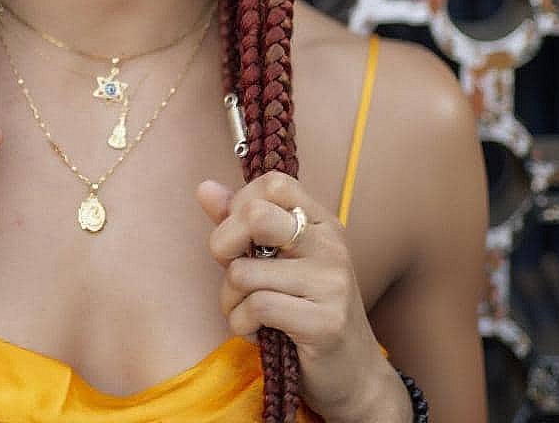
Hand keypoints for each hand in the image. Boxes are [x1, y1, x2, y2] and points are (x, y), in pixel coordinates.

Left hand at [197, 173, 405, 421]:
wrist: (354, 374)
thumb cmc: (306, 312)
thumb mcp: (275, 261)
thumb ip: (240, 223)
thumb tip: (204, 188)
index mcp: (320, 223)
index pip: (274, 183)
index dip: (241, 203)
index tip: (240, 236)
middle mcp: (330, 244)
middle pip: (255, 216)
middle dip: (223, 245)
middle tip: (232, 272)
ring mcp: (331, 282)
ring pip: (243, 272)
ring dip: (229, 300)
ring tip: (247, 313)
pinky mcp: (324, 321)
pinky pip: (255, 309)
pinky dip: (242, 325)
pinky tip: (258, 333)